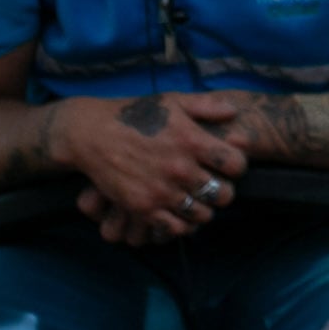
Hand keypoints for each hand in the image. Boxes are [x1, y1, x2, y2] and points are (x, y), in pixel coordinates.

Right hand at [64, 93, 247, 240]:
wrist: (92, 134)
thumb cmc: (135, 114)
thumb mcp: (172, 101)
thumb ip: (206, 106)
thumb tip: (233, 111)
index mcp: (192, 141)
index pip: (235, 165)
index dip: (236, 166)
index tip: (227, 165)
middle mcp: (180, 168)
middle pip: (223, 195)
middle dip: (223, 192)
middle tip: (213, 187)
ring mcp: (162, 191)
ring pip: (202, 215)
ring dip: (203, 209)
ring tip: (195, 200)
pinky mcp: (143, 207)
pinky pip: (176, 228)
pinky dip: (181, 224)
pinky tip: (177, 213)